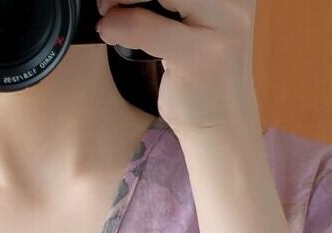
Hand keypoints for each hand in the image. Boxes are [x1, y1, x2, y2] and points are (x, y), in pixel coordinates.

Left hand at [96, 0, 261, 138]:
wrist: (224, 122)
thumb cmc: (204, 70)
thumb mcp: (195, 19)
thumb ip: (170, 0)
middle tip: (106, 0)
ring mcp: (222, 23)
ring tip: (108, 13)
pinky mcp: (201, 55)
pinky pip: (145, 26)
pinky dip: (119, 25)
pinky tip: (110, 31)